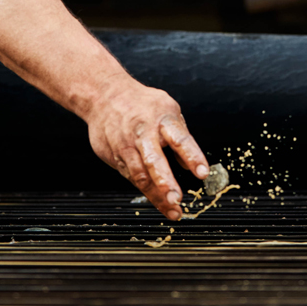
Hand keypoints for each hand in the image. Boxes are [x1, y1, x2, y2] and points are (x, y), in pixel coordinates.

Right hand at [85, 79, 208, 219]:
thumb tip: (190, 164)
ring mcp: (126, 145)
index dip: (192, 156)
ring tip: (172, 210)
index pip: (180, 138)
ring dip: (157, 195)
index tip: (202, 173)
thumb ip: (180, 136)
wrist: (103, 95)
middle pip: (153, 159)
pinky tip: (158, 202)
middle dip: (165, 181)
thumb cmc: (141, 104)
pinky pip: (131, 177)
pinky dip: (146, 192)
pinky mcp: (114, 156)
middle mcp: (142, 132)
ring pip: (140, 174)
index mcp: (161, 118)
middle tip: (176, 199)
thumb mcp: (167, 110)